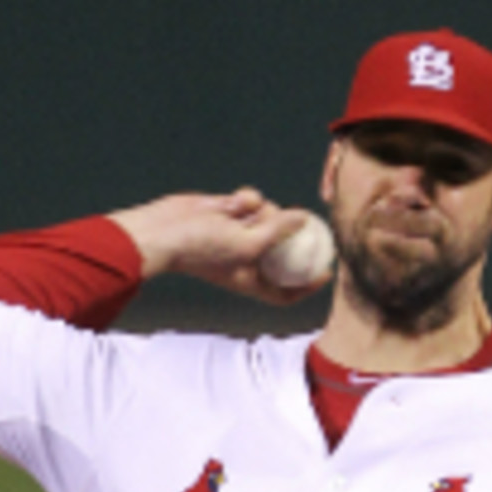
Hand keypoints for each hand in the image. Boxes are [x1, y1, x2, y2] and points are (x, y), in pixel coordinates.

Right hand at [110, 188, 331, 304]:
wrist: (166, 231)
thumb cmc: (203, 249)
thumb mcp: (248, 244)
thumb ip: (279, 232)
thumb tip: (304, 218)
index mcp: (251, 280)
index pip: (285, 292)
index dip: (307, 286)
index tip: (325, 272)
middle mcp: (247, 260)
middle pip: (282, 249)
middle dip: (289, 234)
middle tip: (300, 219)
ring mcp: (239, 235)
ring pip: (268, 218)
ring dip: (264, 211)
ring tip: (246, 212)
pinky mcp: (229, 214)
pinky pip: (251, 202)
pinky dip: (246, 200)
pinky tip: (232, 203)